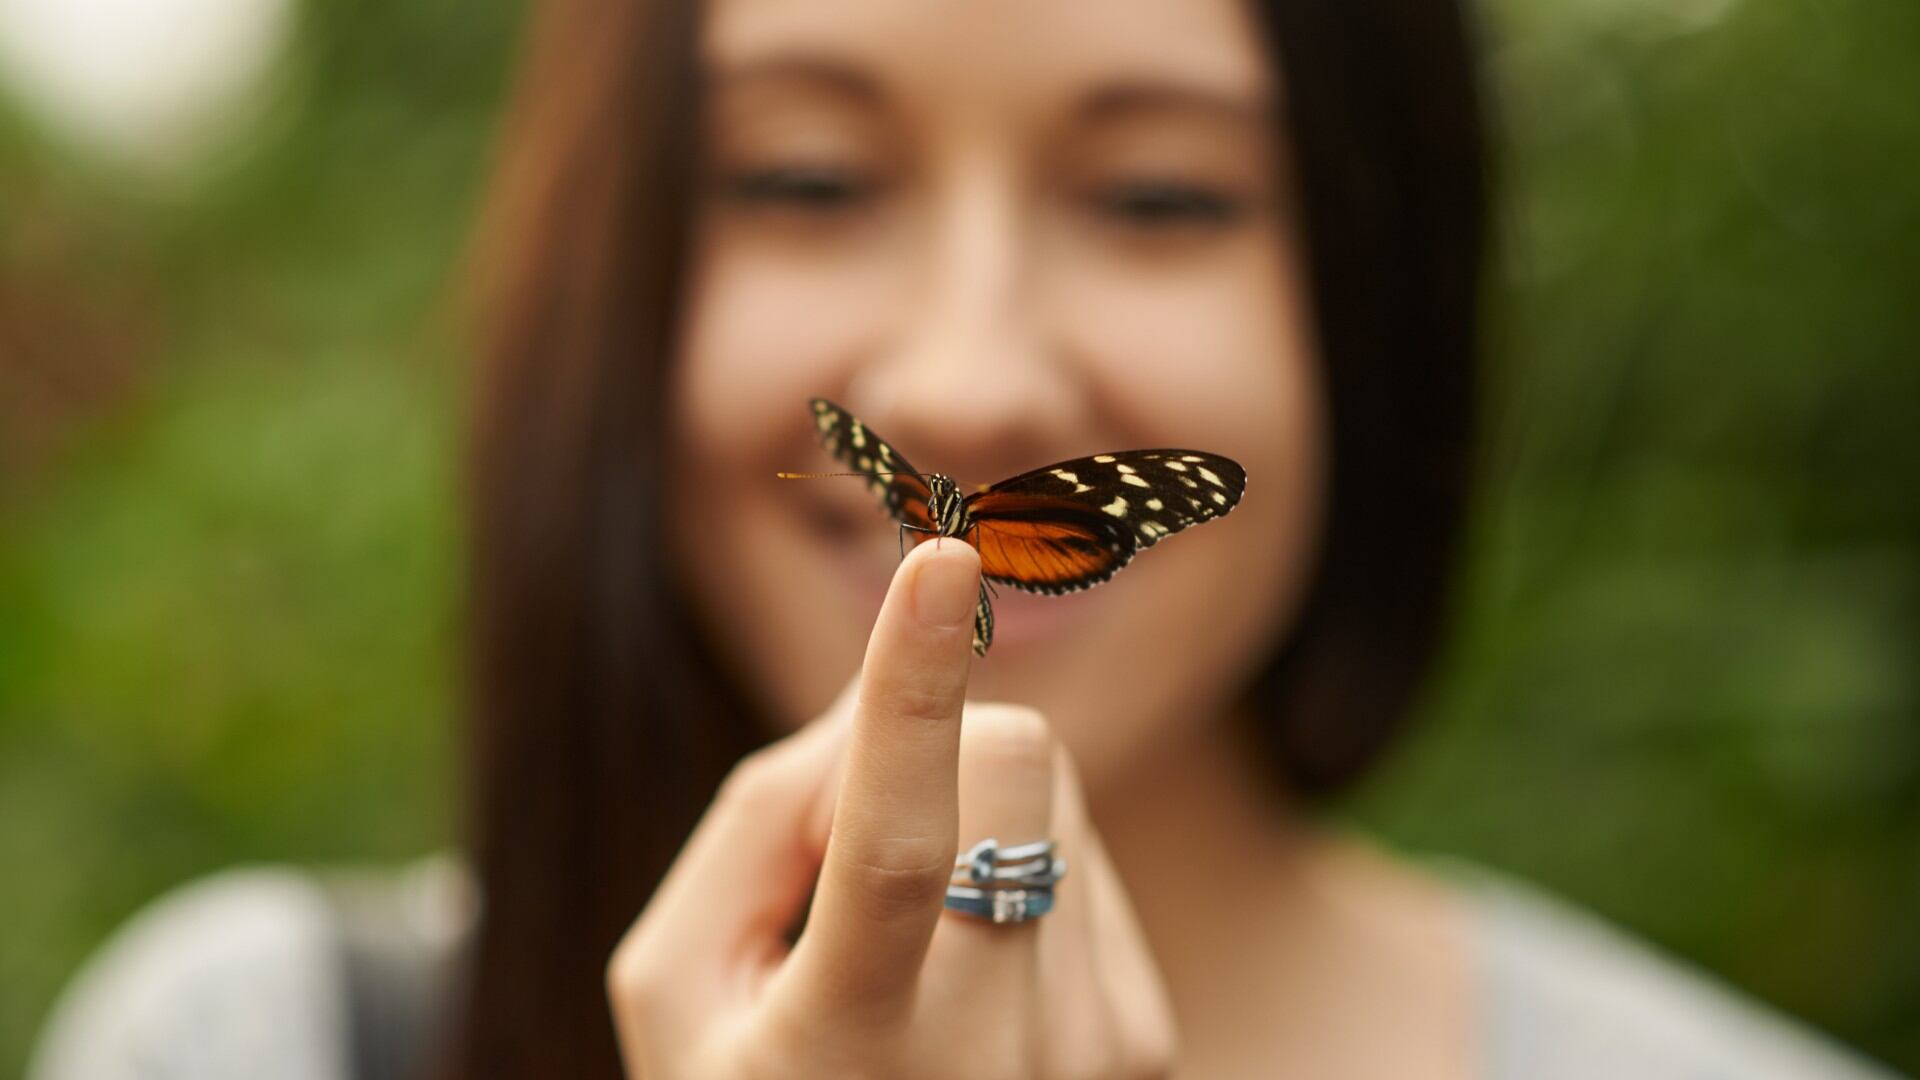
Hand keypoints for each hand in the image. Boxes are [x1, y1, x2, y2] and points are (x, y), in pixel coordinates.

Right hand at [607, 539, 1177, 1078]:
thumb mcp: (675, 986)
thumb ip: (755, 828)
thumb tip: (886, 715)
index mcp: (852, 1047)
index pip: (893, 848)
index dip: (909, 695)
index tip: (939, 561)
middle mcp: (996, 1055)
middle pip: (1017, 755)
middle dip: (935, 740)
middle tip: (849, 850)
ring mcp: (1090, 1050)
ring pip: (1053, 788)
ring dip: (969, 815)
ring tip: (911, 940)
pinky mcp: (1143, 1036)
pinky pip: (1085, 850)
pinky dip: (1018, 870)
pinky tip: (972, 972)